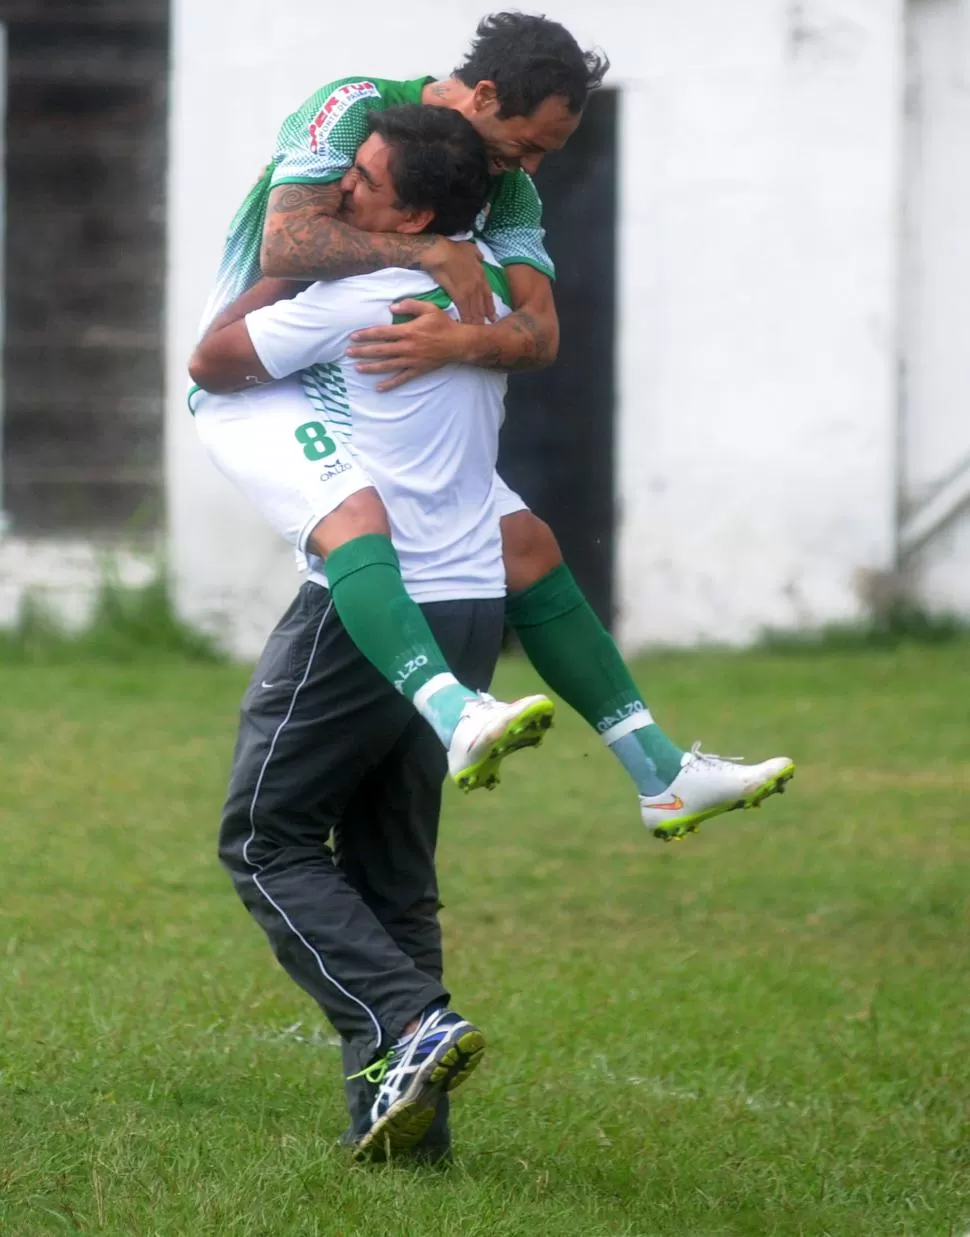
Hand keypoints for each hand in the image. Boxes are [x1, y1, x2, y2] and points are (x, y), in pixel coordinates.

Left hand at [347, 301, 465, 391]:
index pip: (382, 333)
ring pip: (387, 365)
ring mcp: (411, 360)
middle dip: (362, 351)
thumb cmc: (443, 324)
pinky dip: (390, 384)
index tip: (353, 336)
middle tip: (348, 353)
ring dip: (371, 367)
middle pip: (380, 350)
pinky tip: (379, 388)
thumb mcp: (429, 308)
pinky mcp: (418, 370)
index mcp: (408, 331)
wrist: (459, 343)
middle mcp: (407, 347)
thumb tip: (392, 308)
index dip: (366, 335)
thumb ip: (409, 305)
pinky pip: (402, 378)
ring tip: (357, 368)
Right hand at [420, 238, 493, 324]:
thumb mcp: (470, 247)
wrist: (441, 252)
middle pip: (482, 305)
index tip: (492, 316)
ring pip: (475, 310)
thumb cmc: (452, 248)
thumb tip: (481, 257)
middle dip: (484, 318)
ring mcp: (470, 292)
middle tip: (486, 329)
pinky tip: (466, 328)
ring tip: (477, 332)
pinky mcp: (460, 297)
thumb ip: (477, 254)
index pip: (488, 295)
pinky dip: (466, 320)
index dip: (490, 306)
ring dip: (476, 322)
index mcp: (481, 274)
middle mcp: (478, 285)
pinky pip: (465, 312)